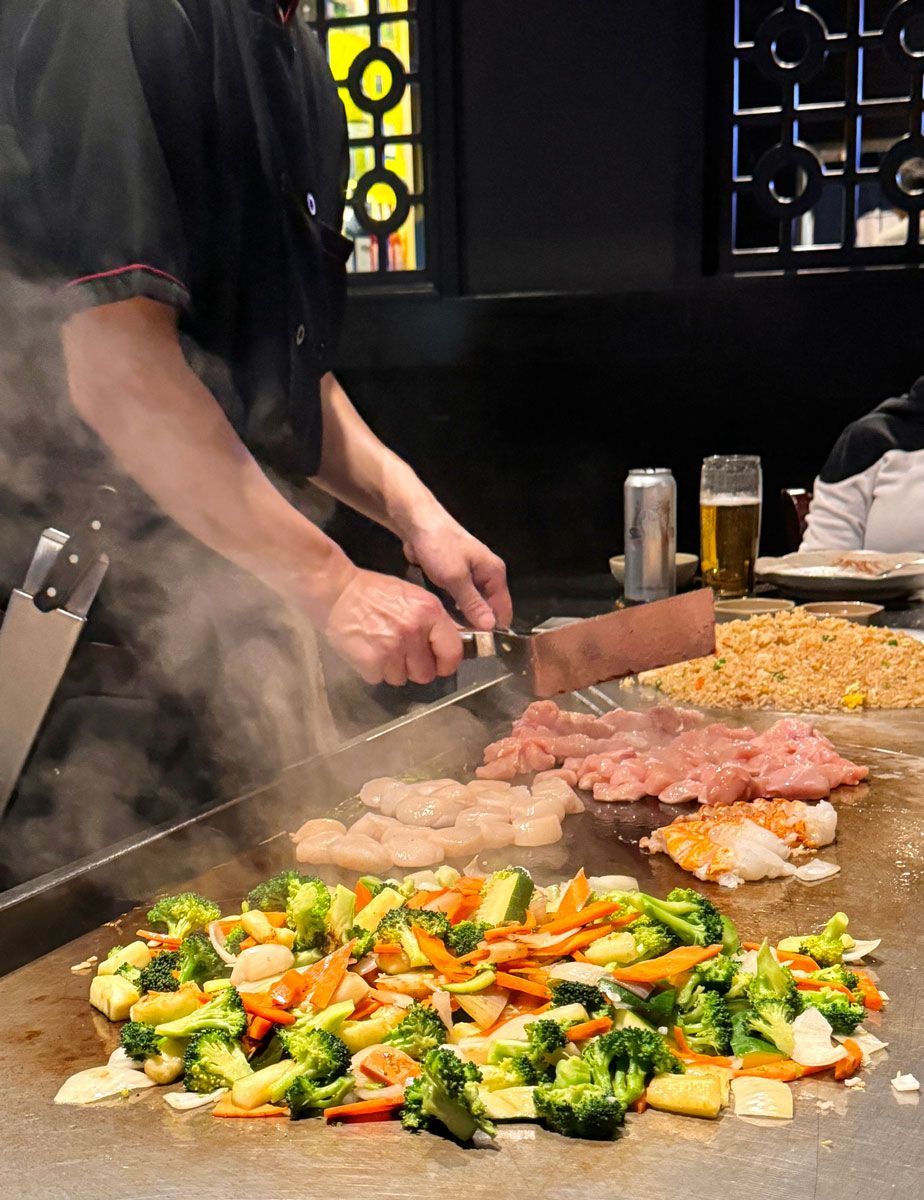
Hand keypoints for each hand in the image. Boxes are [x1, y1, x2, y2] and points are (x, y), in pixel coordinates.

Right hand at [321, 567, 462, 686]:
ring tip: (381, 647)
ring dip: (392, 669)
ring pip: (401, 679)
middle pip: (426, 673)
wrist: (336, 590)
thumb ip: (433, 621)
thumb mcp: (413, 596)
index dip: (446, 663)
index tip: (439, 664)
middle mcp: (413, 631)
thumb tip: (453, 642)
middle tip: (402, 653)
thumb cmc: (374, 592)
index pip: (452, 652)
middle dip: (415, 668)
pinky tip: (367, 650)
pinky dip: (373, 670)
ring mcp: (391, 648)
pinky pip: (379, 679)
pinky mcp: (370, 662)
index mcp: (429, 612)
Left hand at [403, 515, 511, 631]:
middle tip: (459, 641)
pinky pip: (458, 599)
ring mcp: (470, 576)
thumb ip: (473, 603)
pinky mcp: (455, 576)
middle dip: (476, 624)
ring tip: (449, 632)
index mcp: (494, 573)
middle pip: (488, 609)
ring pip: (472, 605)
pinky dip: (452, 608)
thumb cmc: (439, 546)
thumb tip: (491, 626)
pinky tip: (442, 618)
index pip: (504, 609)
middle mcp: (487, 576)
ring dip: (462, 617)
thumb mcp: (456, 578)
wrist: (416, 522)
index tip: (478, 645)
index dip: (494, 629)